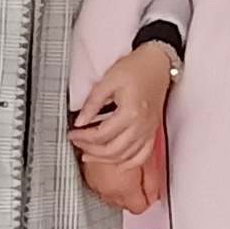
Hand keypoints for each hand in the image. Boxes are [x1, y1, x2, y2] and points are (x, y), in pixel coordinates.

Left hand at [67, 42, 175, 174]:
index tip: (72, 134)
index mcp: (130, 113)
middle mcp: (141, 126)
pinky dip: (130, 164)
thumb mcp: (108, 81)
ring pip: (126, 156)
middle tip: (78, 144)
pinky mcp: (152, 131)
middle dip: (91, 151)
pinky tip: (118, 165)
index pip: (101, 135)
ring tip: (90, 155)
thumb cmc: (135, 69)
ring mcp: (148, 130)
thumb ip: (92, 103)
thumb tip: (80, 121)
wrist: (157, 63)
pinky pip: (143, 155)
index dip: (83, 137)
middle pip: (113, 150)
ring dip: (106, 160)